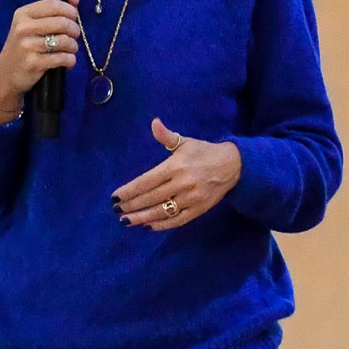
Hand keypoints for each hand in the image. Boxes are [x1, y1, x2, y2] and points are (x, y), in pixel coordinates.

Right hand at [0, 0, 81, 122]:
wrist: (5, 76)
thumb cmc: (22, 48)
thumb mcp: (30, 26)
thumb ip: (52, 11)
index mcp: (23, 14)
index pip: (53, 5)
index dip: (69, 10)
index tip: (74, 17)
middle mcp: (23, 28)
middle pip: (62, 22)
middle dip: (75, 29)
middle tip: (74, 36)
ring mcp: (27, 46)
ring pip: (65, 41)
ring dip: (73, 46)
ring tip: (70, 50)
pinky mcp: (33, 63)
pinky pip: (62, 58)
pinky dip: (70, 60)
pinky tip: (67, 62)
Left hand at [113, 118, 242, 231]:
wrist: (233, 165)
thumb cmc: (204, 152)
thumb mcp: (185, 142)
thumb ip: (166, 136)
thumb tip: (154, 123)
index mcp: (176, 166)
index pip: (146, 181)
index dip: (129, 191)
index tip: (115, 197)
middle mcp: (182, 184)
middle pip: (151, 198)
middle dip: (132, 205)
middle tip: (116, 211)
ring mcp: (191, 199)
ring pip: (162, 211)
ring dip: (142, 217)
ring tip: (126, 221)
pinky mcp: (199, 210)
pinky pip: (177, 220)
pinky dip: (161, 224)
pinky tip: (148, 225)